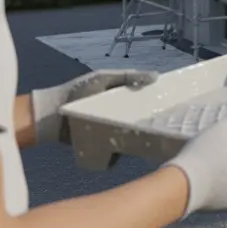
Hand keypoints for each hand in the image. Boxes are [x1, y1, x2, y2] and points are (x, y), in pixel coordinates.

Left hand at [29, 69, 158, 144]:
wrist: (52, 116)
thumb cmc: (78, 92)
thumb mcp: (103, 78)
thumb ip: (128, 76)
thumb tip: (156, 76)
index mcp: (123, 96)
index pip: (147, 97)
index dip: (159, 98)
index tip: (174, 100)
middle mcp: (121, 113)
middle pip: (144, 116)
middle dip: (155, 119)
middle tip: (168, 121)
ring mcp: (114, 130)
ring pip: (136, 134)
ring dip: (144, 134)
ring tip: (157, 136)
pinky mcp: (107, 146)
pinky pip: (123, 151)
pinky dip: (131, 150)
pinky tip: (141, 148)